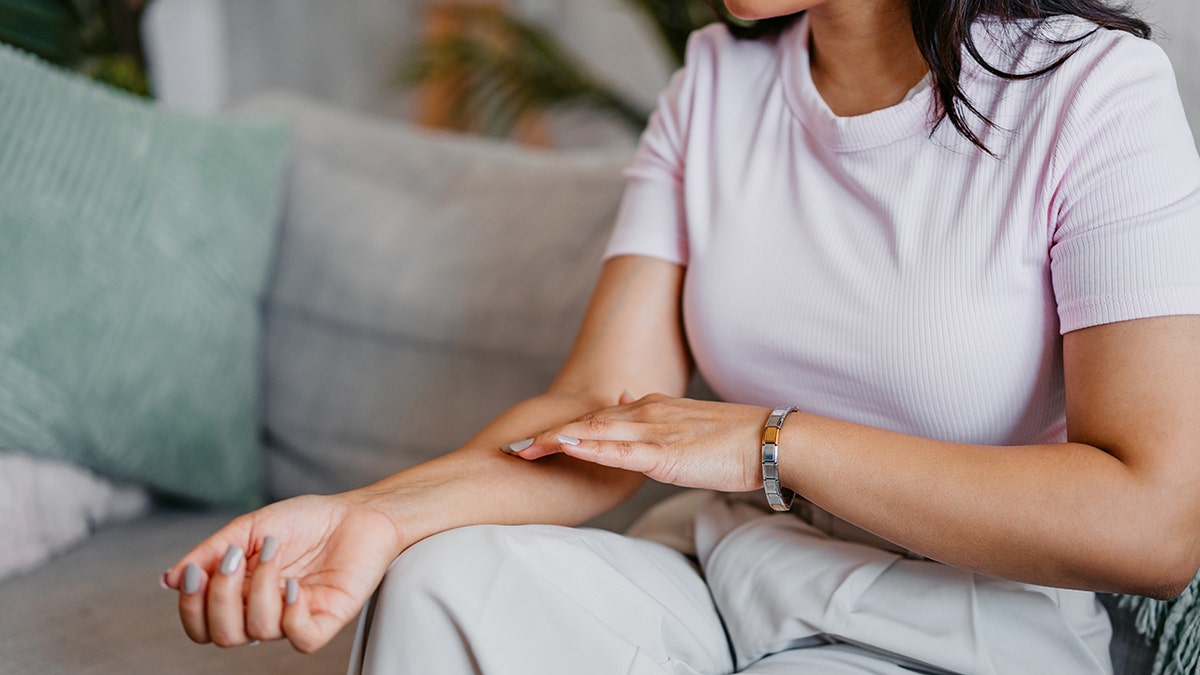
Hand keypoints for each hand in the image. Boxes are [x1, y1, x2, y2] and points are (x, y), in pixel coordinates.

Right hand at [163, 493, 404, 652]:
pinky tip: (295, 584)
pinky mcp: (326, 620)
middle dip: (220, 597)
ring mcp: (294, 618)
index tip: (194, 572)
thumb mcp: (250, 527)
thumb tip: (167, 580)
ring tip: (276, 553)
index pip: (201, 625)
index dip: (190, 607)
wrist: (357, 513)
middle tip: (236, 558)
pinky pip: (300, 638)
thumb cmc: (306, 520)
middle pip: (222, 635)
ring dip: (260, 588)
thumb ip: (211, 552)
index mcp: (240, 596)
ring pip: (257, 631)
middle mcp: (263, 611)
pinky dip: (291, 613)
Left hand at [504, 392, 770, 492]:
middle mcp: (647, 414)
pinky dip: (590, 449)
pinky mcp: (665, 453)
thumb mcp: (687, 425)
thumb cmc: (735, 440)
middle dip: (546, 435)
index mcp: (651, 409)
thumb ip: (654, 417)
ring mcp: (654, 432)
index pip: (597, 418)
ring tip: (524, 450)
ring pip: (594, 433)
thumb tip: (625, 404)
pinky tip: (567, 450)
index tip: (533, 439)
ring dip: (556, 442)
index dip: (562, 428)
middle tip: (511, 448)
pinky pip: (619, 451)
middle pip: (585, 423)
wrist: (771, 441)